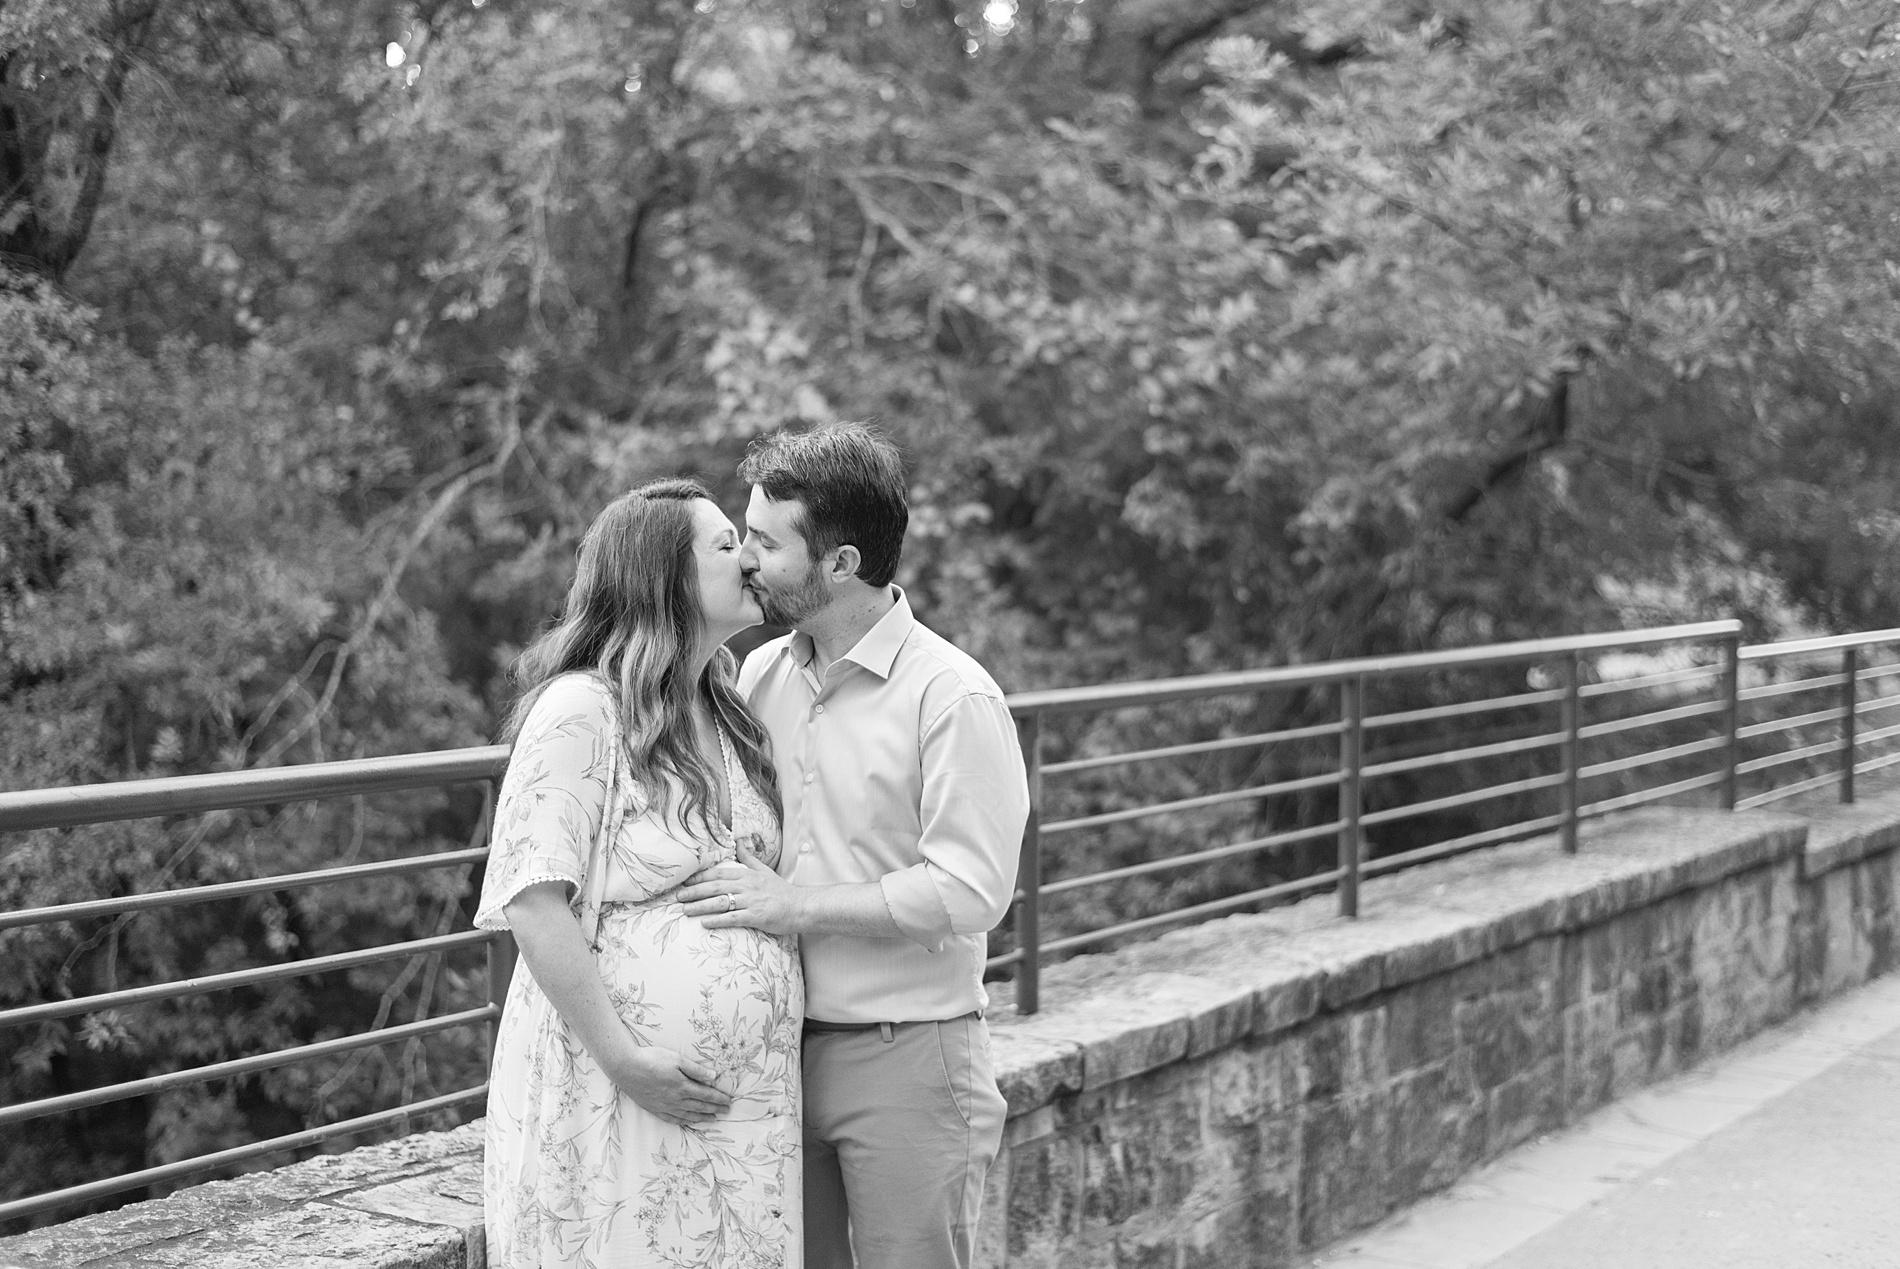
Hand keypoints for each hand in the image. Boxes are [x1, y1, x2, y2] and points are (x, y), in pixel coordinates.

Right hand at [600, 1043, 732, 1126]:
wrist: (627, 1068)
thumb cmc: (652, 1060)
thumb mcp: (677, 1059)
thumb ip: (696, 1070)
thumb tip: (714, 1077)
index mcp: (683, 1086)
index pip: (706, 1095)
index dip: (719, 1099)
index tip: (729, 1101)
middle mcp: (675, 1100)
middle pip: (699, 1106)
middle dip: (715, 1109)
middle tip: (726, 1112)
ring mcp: (664, 1106)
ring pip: (687, 1115)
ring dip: (702, 1117)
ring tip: (712, 1119)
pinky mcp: (654, 1109)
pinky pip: (672, 1119)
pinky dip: (683, 1122)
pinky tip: (688, 1122)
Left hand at [678, 849, 803, 935]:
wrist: (801, 906)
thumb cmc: (781, 891)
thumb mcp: (764, 871)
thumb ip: (749, 858)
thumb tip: (739, 841)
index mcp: (747, 875)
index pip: (718, 874)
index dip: (700, 877)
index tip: (685, 881)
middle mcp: (747, 886)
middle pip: (715, 887)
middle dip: (694, 892)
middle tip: (678, 897)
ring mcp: (752, 901)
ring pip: (721, 903)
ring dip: (700, 906)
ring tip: (685, 910)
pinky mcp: (756, 916)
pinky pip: (733, 918)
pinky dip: (717, 920)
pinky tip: (704, 923)